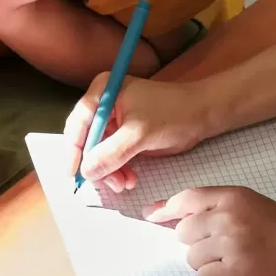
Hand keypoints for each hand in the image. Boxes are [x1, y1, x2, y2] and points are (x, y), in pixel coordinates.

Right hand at [64, 75, 209, 191]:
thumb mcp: (140, 134)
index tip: (75, 174)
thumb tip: (86, 172)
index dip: (74, 149)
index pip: (79, 122)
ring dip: (109, 171)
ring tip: (125, 184)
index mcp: (103, 91)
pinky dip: (118, 170)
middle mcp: (104, 102)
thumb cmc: (173, 113)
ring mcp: (114, 119)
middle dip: (96, 164)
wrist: (201, 114)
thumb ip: (111, 152)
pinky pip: (111, 156)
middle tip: (110, 184)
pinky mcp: (124, 133)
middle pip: (86, 139)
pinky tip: (129, 179)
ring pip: (99, 152)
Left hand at [145, 187, 275, 275]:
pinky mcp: (237, 270)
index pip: (187, 198)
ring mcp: (232, 244)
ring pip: (192, 258)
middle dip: (194, 244)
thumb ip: (219, 207)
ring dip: (206, 264)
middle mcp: (227, 217)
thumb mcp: (251, 205)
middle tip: (217, 250)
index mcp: (232, 197)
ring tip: (230, 263)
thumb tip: (181, 218)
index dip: (165, 208)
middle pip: (184, 232)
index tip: (151, 216)